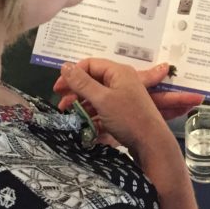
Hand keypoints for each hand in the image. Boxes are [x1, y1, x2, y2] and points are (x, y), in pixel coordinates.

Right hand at [54, 59, 192, 153]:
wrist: (152, 144)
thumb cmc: (128, 117)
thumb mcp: (102, 99)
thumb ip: (82, 83)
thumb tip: (64, 66)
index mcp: (118, 72)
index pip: (90, 64)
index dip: (72, 74)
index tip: (57, 89)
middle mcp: (121, 81)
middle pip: (92, 80)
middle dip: (75, 91)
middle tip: (61, 105)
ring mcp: (122, 97)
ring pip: (96, 96)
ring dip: (81, 104)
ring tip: (69, 115)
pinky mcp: (122, 112)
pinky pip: (102, 108)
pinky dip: (92, 114)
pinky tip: (83, 124)